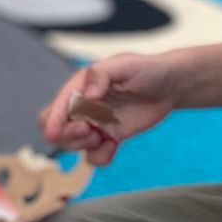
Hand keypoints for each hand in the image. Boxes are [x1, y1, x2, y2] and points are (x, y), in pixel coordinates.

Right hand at [39, 53, 178, 166]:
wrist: (168, 86)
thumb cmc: (146, 69)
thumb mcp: (124, 65)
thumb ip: (101, 75)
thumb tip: (86, 95)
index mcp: (81, 87)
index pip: (58, 106)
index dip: (53, 120)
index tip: (53, 133)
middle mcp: (84, 107)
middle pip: (58, 128)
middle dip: (67, 135)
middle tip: (89, 130)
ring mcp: (95, 123)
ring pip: (72, 144)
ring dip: (82, 146)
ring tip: (103, 136)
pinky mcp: (109, 137)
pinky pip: (94, 156)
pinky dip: (99, 157)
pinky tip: (113, 146)